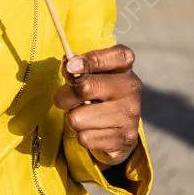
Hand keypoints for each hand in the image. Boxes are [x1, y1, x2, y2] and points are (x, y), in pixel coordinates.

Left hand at [53, 44, 141, 165]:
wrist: (119, 129)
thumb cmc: (99, 94)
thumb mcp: (93, 75)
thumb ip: (79, 67)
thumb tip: (68, 66)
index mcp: (125, 66)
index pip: (116, 56)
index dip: (92, 59)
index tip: (70, 66)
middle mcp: (131, 88)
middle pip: (85, 88)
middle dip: (65, 96)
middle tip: (62, 99)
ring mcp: (129, 114)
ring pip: (77, 118)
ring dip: (74, 119)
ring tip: (86, 116)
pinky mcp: (124, 138)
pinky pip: (84, 138)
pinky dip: (82, 136)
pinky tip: (94, 131)